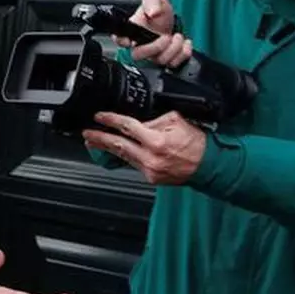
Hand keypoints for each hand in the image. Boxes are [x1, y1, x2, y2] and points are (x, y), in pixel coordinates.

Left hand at [83, 111, 205, 184]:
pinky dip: (123, 156)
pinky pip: (133, 164)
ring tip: (92, 142)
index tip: (99, 116)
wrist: (208, 164)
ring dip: (106, 148)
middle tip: (86, 133)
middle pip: (118, 145)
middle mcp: (151, 157)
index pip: (127, 127)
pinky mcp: (151, 177)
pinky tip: (115, 151)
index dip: (111, 120)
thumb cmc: (195, 142)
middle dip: (99, 138)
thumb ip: (154, 120)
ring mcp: (149, 169)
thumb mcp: (176, 120)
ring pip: (122, 156)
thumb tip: (138, 121)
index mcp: (157, 140)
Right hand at [116, 0, 191, 67]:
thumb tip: (153, 12)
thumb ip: (152, 2)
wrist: (174, 19)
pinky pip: (173, 64)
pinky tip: (184, 43)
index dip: (122, 41)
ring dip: (173, 48)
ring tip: (178, 36)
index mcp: (132, 30)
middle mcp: (140, 45)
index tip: (129, 41)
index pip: (119, 38)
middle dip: (156, 47)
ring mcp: (152, 55)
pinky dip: (183, 54)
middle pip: (139, 55)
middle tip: (166, 36)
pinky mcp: (165, 60)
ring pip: (159, 61)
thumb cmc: (159, 10)